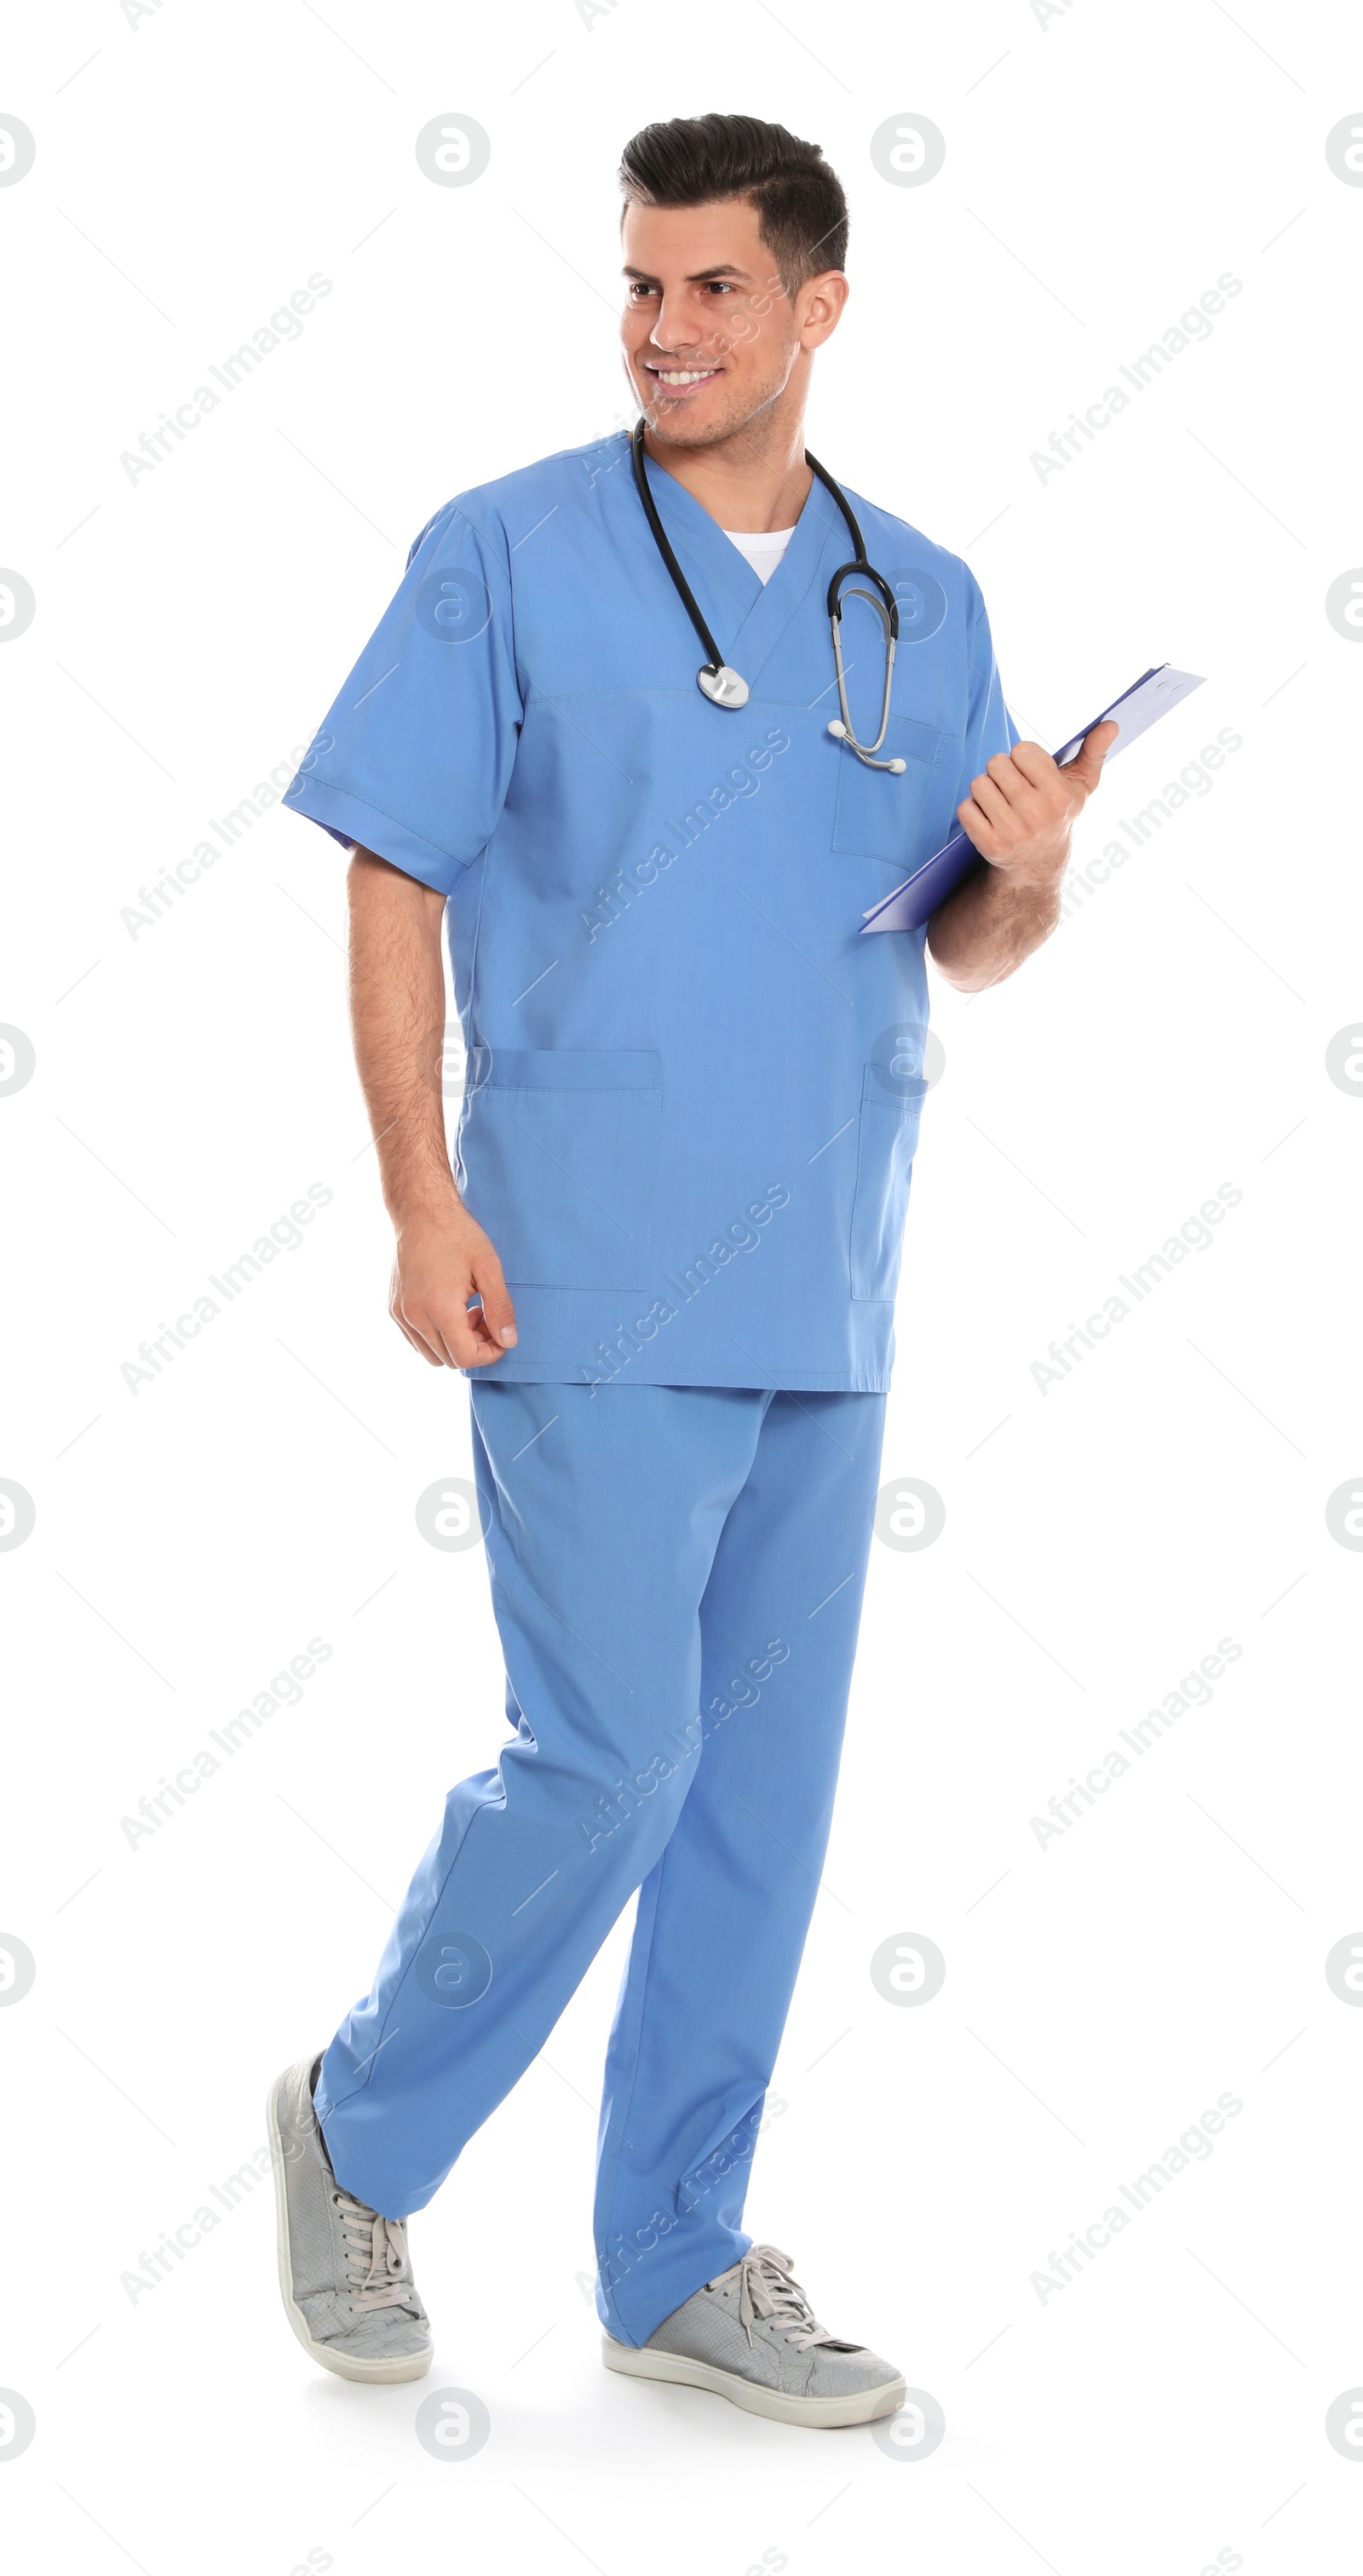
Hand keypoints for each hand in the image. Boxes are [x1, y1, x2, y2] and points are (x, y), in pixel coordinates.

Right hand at [388, 1199, 517, 1368]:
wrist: (421, 1212)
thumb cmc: (457, 1235)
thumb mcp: (489, 1268)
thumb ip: (500, 1308)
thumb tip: (509, 1341)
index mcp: (439, 1307)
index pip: (465, 1357)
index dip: (489, 1353)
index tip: (501, 1335)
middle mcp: (414, 1316)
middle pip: (449, 1359)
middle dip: (474, 1346)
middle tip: (485, 1316)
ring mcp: (400, 1314)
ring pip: (431, 1354)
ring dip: (454, 1343)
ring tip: (467, 1312)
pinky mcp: (394, 1309)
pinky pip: (416, 1341)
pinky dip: (436, 1336)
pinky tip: (449, 1309)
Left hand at [956, 720, 1118, 886]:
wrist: (1039, 863)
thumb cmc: (1059, 813)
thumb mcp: (1081, 785)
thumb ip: (1095, 751)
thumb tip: (1111, 724)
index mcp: (1059, 795)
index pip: (1022, 750)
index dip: (1022, 757)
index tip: (1029, 772)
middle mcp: (1036, 814)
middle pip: (996, 763)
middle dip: (1001, 771)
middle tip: (1012, 787)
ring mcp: (1012, 832)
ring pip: (978, 784)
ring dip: (986, 789)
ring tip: (1001, 801)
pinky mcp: (989, 845)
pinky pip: (966, 808)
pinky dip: (972, 809)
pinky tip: (988, 817)